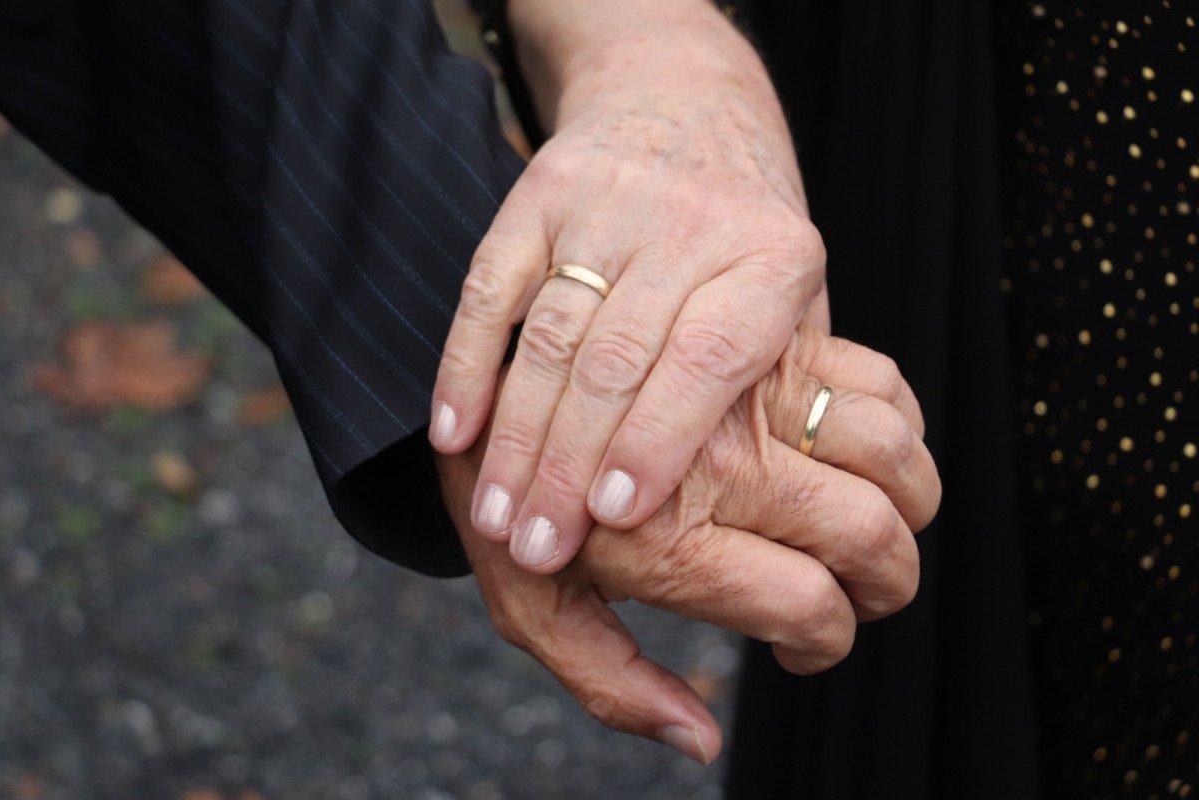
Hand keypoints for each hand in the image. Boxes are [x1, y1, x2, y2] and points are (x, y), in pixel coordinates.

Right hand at [429, 0, 827, 571]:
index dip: (658, 439)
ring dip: (515, 435)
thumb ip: (773, 394)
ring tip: (493, 519)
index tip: (616, 516)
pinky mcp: (539, 194)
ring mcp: (607, 203)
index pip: (707, 360)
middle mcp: (690, 225)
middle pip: (617, 359)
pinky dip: (467, 365)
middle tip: (537, 549)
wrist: (688, 101)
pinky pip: (492, 288)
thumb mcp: (793, 303)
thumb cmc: (746, 236)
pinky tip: (452, 435)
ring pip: (550, 333)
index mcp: (772, 260)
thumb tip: (737, 525)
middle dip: (570, 463)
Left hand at [438, 327, 939, 761]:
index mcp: (670, 543)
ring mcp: (752, 396)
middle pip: (871, 532)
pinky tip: (858, 458)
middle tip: (858, 594)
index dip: (824, 645)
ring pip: (891, 449)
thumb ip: (612, 686)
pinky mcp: (767, 342)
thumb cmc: (513, 508)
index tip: (801, 647)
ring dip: (906, 502)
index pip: (810, 608)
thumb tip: (702, 740)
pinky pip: (876, 379)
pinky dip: (896, 423)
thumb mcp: (533, 610)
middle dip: (888, 585)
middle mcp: (723, 465)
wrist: (489, 386)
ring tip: (866, 525)